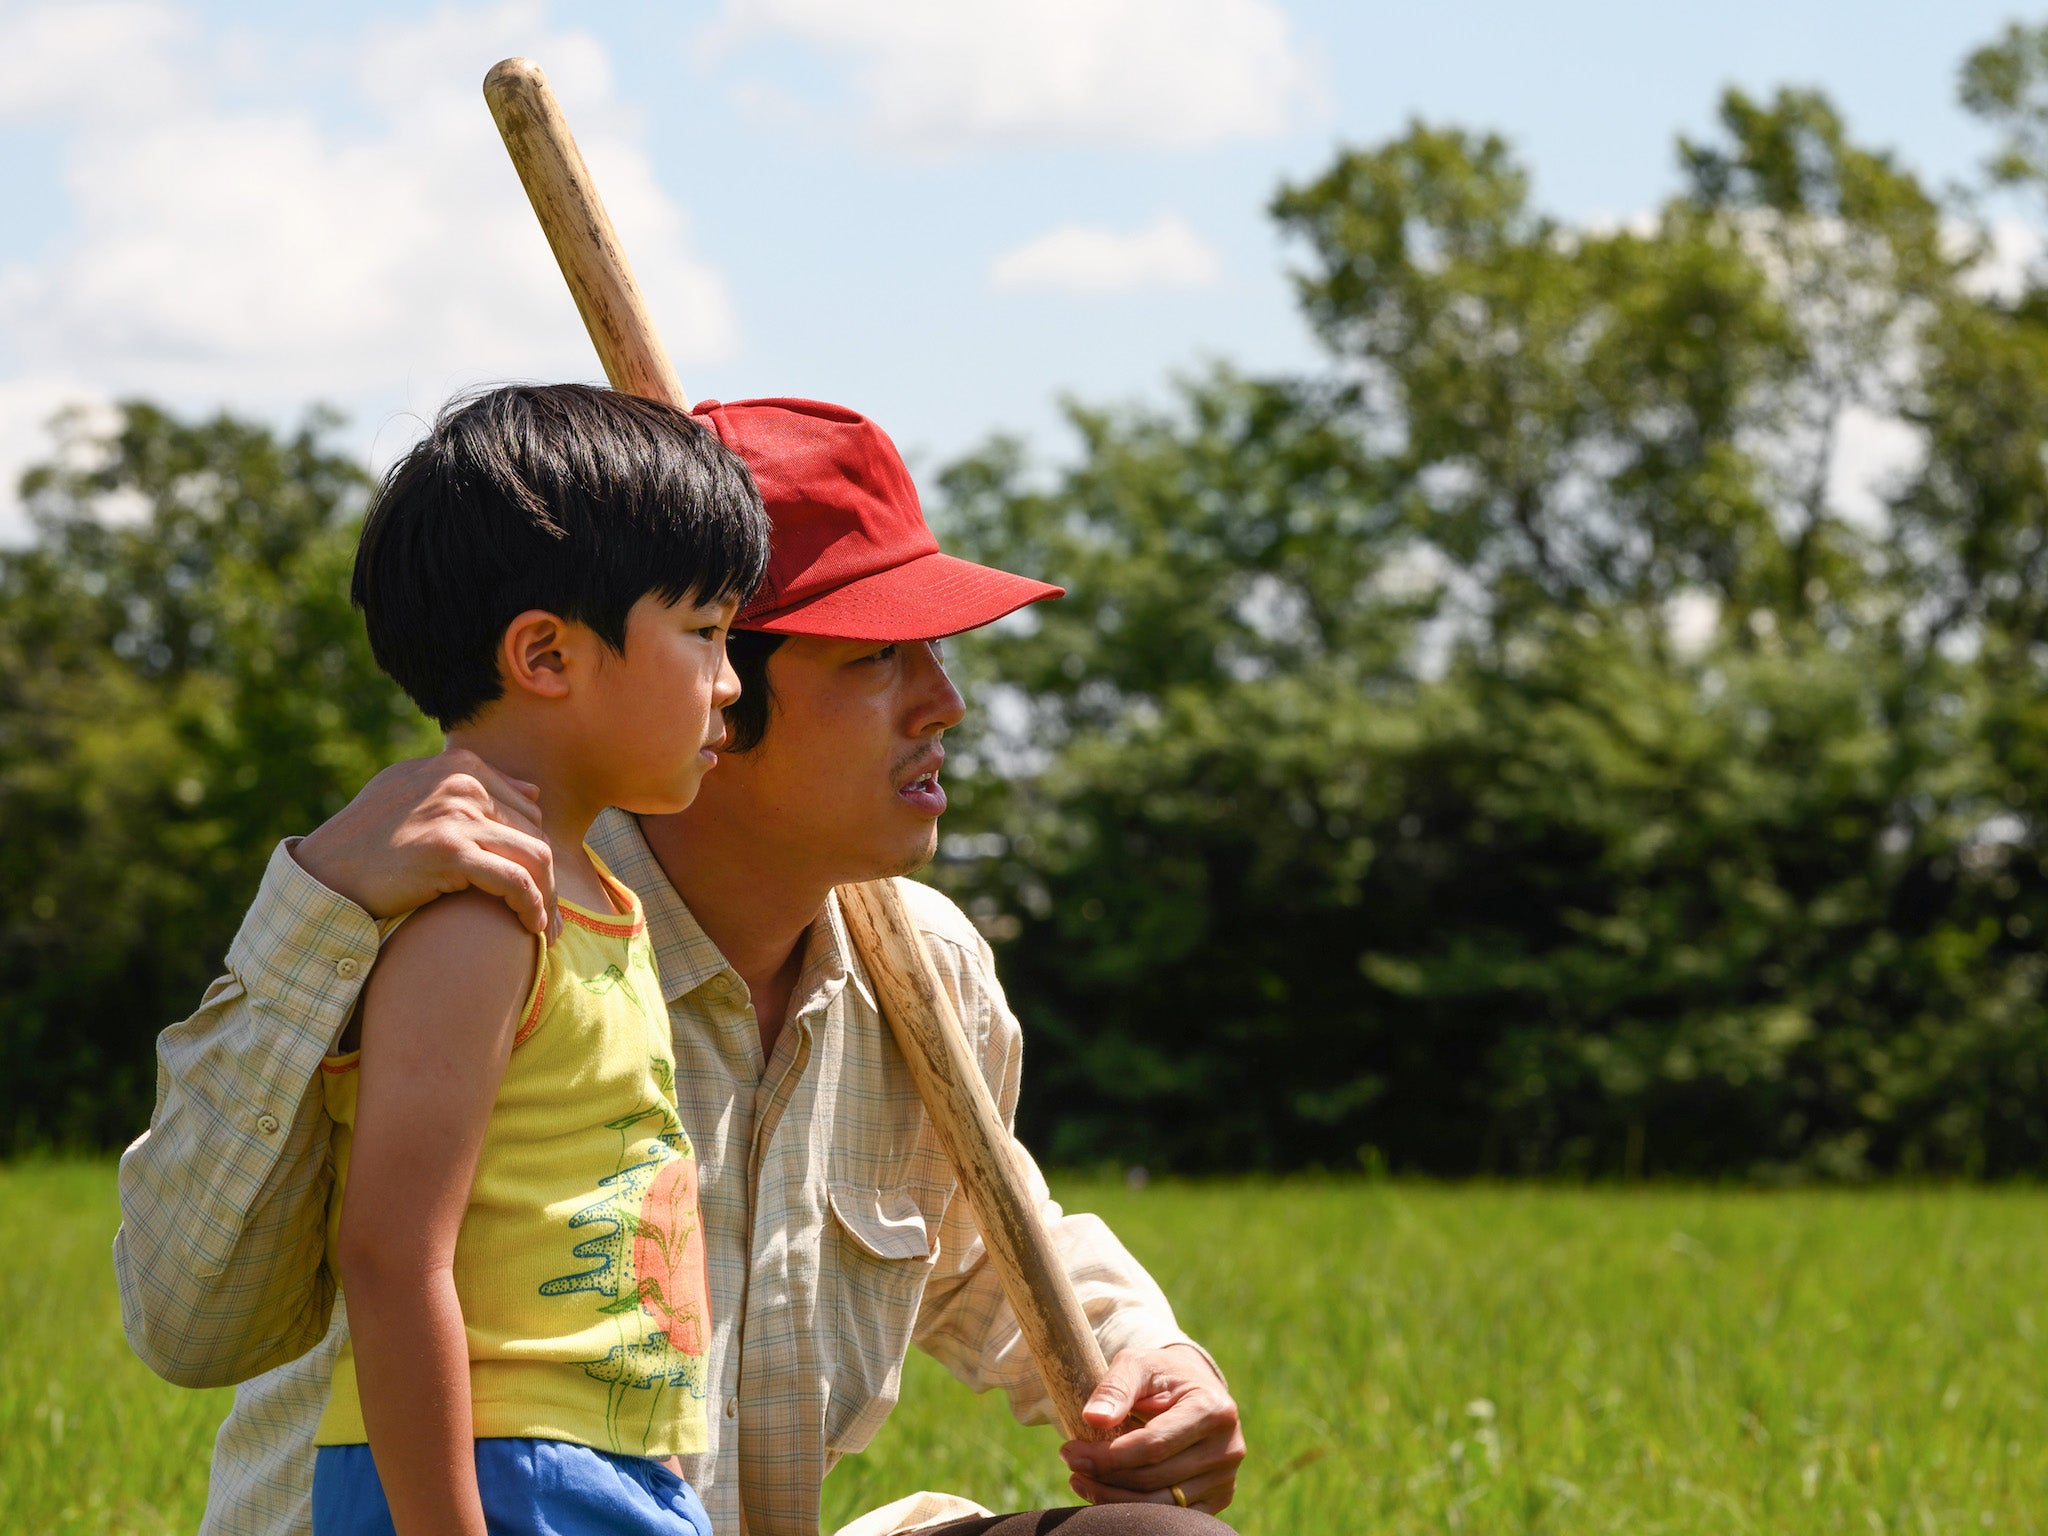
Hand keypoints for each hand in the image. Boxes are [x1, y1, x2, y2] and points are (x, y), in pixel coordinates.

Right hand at [293, 749, 557, 938]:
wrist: (324, 872)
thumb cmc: (369, 840)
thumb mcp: (415, 794)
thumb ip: (470, 787)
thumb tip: (533, 792)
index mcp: (459, 766)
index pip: (527, 810)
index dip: (538, 852)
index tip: (543, 887)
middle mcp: (462, 782)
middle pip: (536, 834)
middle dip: (549, 880)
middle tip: (552, 918)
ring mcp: (456, 815)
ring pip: (536, 856)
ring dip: (548, 897)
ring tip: (545, 927)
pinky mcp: (449, 851)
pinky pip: (515, 881)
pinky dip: (532, 906)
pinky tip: (531, 929)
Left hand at [1059, 1344, 1244, 1514]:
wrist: (1192, 1388)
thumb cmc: (1161, 1374)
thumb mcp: (1138, 1364)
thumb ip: (1116, 1387)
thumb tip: (1093, 1418)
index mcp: (1213, 1410)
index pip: (1153, 1445)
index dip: (1108, 1455)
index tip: (1070, 1451)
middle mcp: (1228, 1448)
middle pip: (1155, 1478)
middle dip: (1105, 1476)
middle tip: (1072, 1465)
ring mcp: (1226, 1478)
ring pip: (1161, 1504)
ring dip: (1113, 1497)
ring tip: (1082, 1480)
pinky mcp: (1219, 1497)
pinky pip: (1172, 1516)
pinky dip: (1135, 1510)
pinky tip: (1105, 1493)